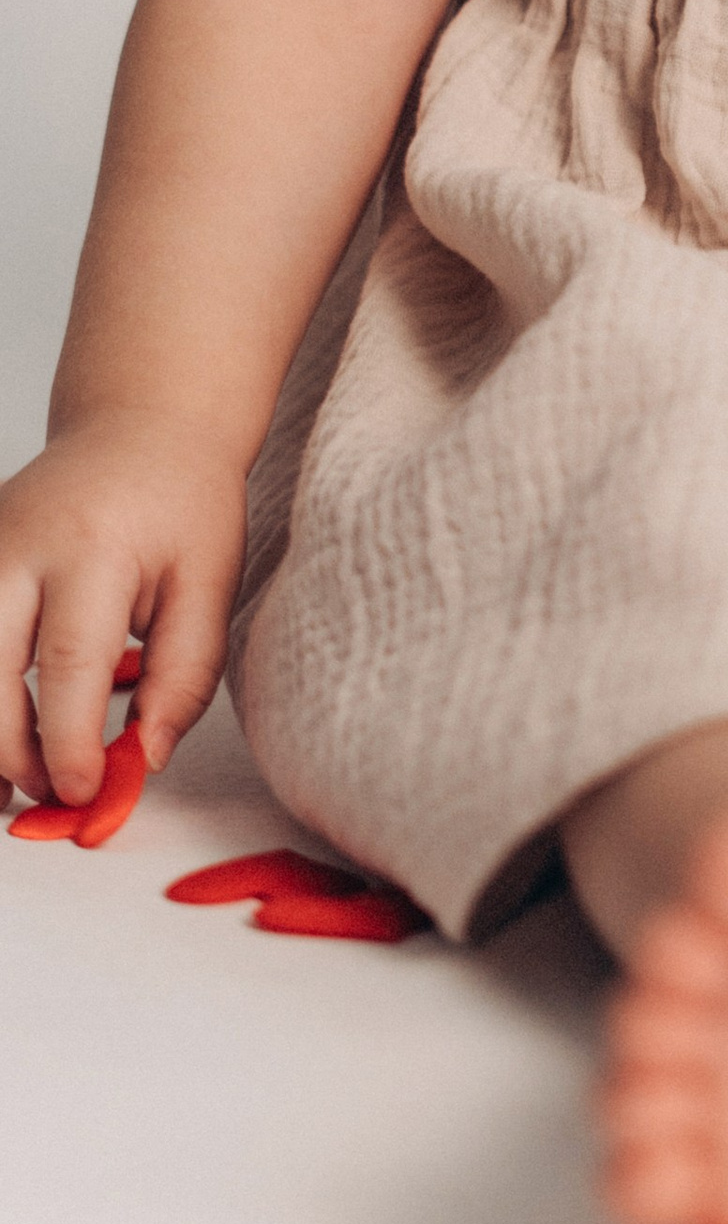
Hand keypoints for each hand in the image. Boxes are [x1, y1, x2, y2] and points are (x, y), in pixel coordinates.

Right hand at [0, 410, 243, 807]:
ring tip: (13, 784)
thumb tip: (147, 756)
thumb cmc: (183, 504)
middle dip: (9, 751)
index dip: (68, 742)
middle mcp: (18, 546)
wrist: (142, 427)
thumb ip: (185, 672)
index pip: (68, 665)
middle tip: (48, 796)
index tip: (86, 791)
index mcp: (92, 549)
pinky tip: (2, 734)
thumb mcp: (210, 580)